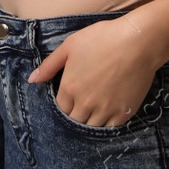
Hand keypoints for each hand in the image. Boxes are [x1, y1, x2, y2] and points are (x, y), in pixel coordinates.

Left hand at [28, 15, 165, 127]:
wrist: (136, 42)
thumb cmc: (101, 38)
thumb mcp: (69, 46)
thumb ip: (49, 66)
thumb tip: (31, 80)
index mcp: (69, 88)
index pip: (60, 108)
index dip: (64, 104)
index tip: (70, 98)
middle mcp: (85, 103)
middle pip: (74, 120)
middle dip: (75, 115)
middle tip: (81, 105)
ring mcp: (105, 110)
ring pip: (91, 128)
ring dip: (89, 122)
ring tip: (93, 112)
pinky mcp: (123, 113)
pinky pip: (110, 129)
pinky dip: (106, 126)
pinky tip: (107, 115)